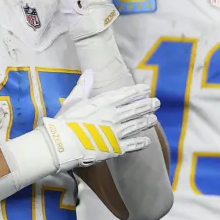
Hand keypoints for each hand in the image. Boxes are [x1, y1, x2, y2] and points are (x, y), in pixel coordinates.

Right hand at [37, 70, 158, 171]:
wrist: (62, 144)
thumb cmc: (65, 121)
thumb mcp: (74, 100)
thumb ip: (84, 86)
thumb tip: (90, 72)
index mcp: (105, 102)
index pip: (127, 94)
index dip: (139, 91)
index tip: (147, 89)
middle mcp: (115, 116)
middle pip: (137, 109)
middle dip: (148, 105)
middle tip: (157, 103)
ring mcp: (117, 133)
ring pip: (137, 125)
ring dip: (147, 121)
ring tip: (154, 119)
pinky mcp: (115, 148)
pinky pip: (133, 145)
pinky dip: (141, 142)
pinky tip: (147, 141)